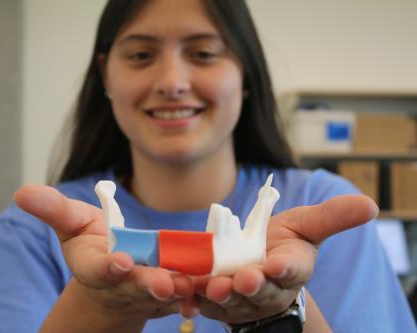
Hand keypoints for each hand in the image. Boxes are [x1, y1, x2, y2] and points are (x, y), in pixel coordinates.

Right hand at [13, 185, 195, 320]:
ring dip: (177, 290)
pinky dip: (197, 292)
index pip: (99, 269)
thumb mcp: (71, 223)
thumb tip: (20, 191)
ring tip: (190, 285)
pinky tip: (211, 286)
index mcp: (96, 267)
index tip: (119, 261)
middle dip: (148, 284)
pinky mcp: (169, 294)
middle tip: (163, 283)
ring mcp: (147, 293)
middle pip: (135, 285)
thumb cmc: (90, 244)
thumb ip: (52, 209)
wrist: (113, 272)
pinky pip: (185, 294)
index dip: (108, 266)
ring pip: (164, 293)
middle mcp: (122, 284)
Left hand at [192, 194, 377, 323]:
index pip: (292, 269)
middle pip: (260, 290)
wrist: (257, 262)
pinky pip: (203, 303)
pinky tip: (184, 290)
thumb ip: (331, 217)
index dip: (285, 268)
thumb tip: (370, 203)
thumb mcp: (306, 225)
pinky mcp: (217, 303)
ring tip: (211, 286)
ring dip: (220, 294)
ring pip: (230, 300)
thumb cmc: (283, 242)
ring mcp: (242, 298)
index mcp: (292, 268)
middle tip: (243, 279)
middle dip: (252, 285)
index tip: (277, 265)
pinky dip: (193, 299)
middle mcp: (269, 289)